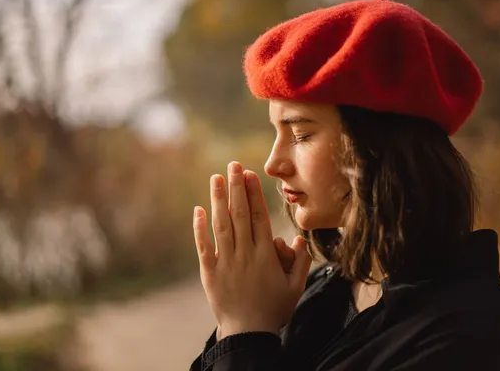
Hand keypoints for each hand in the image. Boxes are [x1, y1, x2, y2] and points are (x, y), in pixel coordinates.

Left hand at [193, 162, 311, 338]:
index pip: (259, 216)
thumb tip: (297, 238)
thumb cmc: (274, 310)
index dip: (253, 193)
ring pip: (221, 225)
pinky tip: (198, 210)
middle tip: (233, 165)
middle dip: (236, 187)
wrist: (247, 334)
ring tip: (216, 178)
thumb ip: (300, 261)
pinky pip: (203, 246)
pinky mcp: (209, 272)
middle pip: (239, 214)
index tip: (249, 174)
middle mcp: (244, 254)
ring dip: (218, 200)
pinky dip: (199, 227)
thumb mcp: (296, 287)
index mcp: (265, 255)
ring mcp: (225, 262)